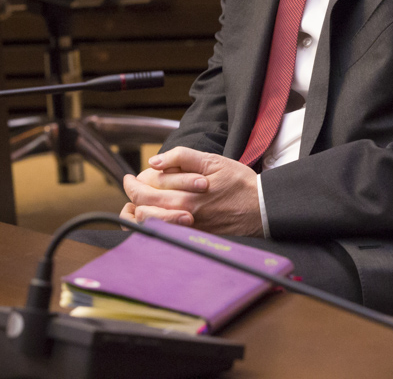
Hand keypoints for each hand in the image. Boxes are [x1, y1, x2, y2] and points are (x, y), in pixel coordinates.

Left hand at [122, 147, 262, 236]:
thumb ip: (182, 157)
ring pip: (150, 224)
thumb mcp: (214, 161)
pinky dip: (153, 225)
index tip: (130, 178)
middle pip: (143, 208)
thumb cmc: (240, 183)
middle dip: (132, 196)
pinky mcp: (194, 236)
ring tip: (137, 203)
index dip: (133, 183)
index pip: (146, 190)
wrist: (262, 208)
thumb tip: (155, 161)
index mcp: (185, 193)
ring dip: (138, 213)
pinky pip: (164, 233)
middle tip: (130, 187)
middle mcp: (183, 213)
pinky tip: (154, 216)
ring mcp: (187, 228)